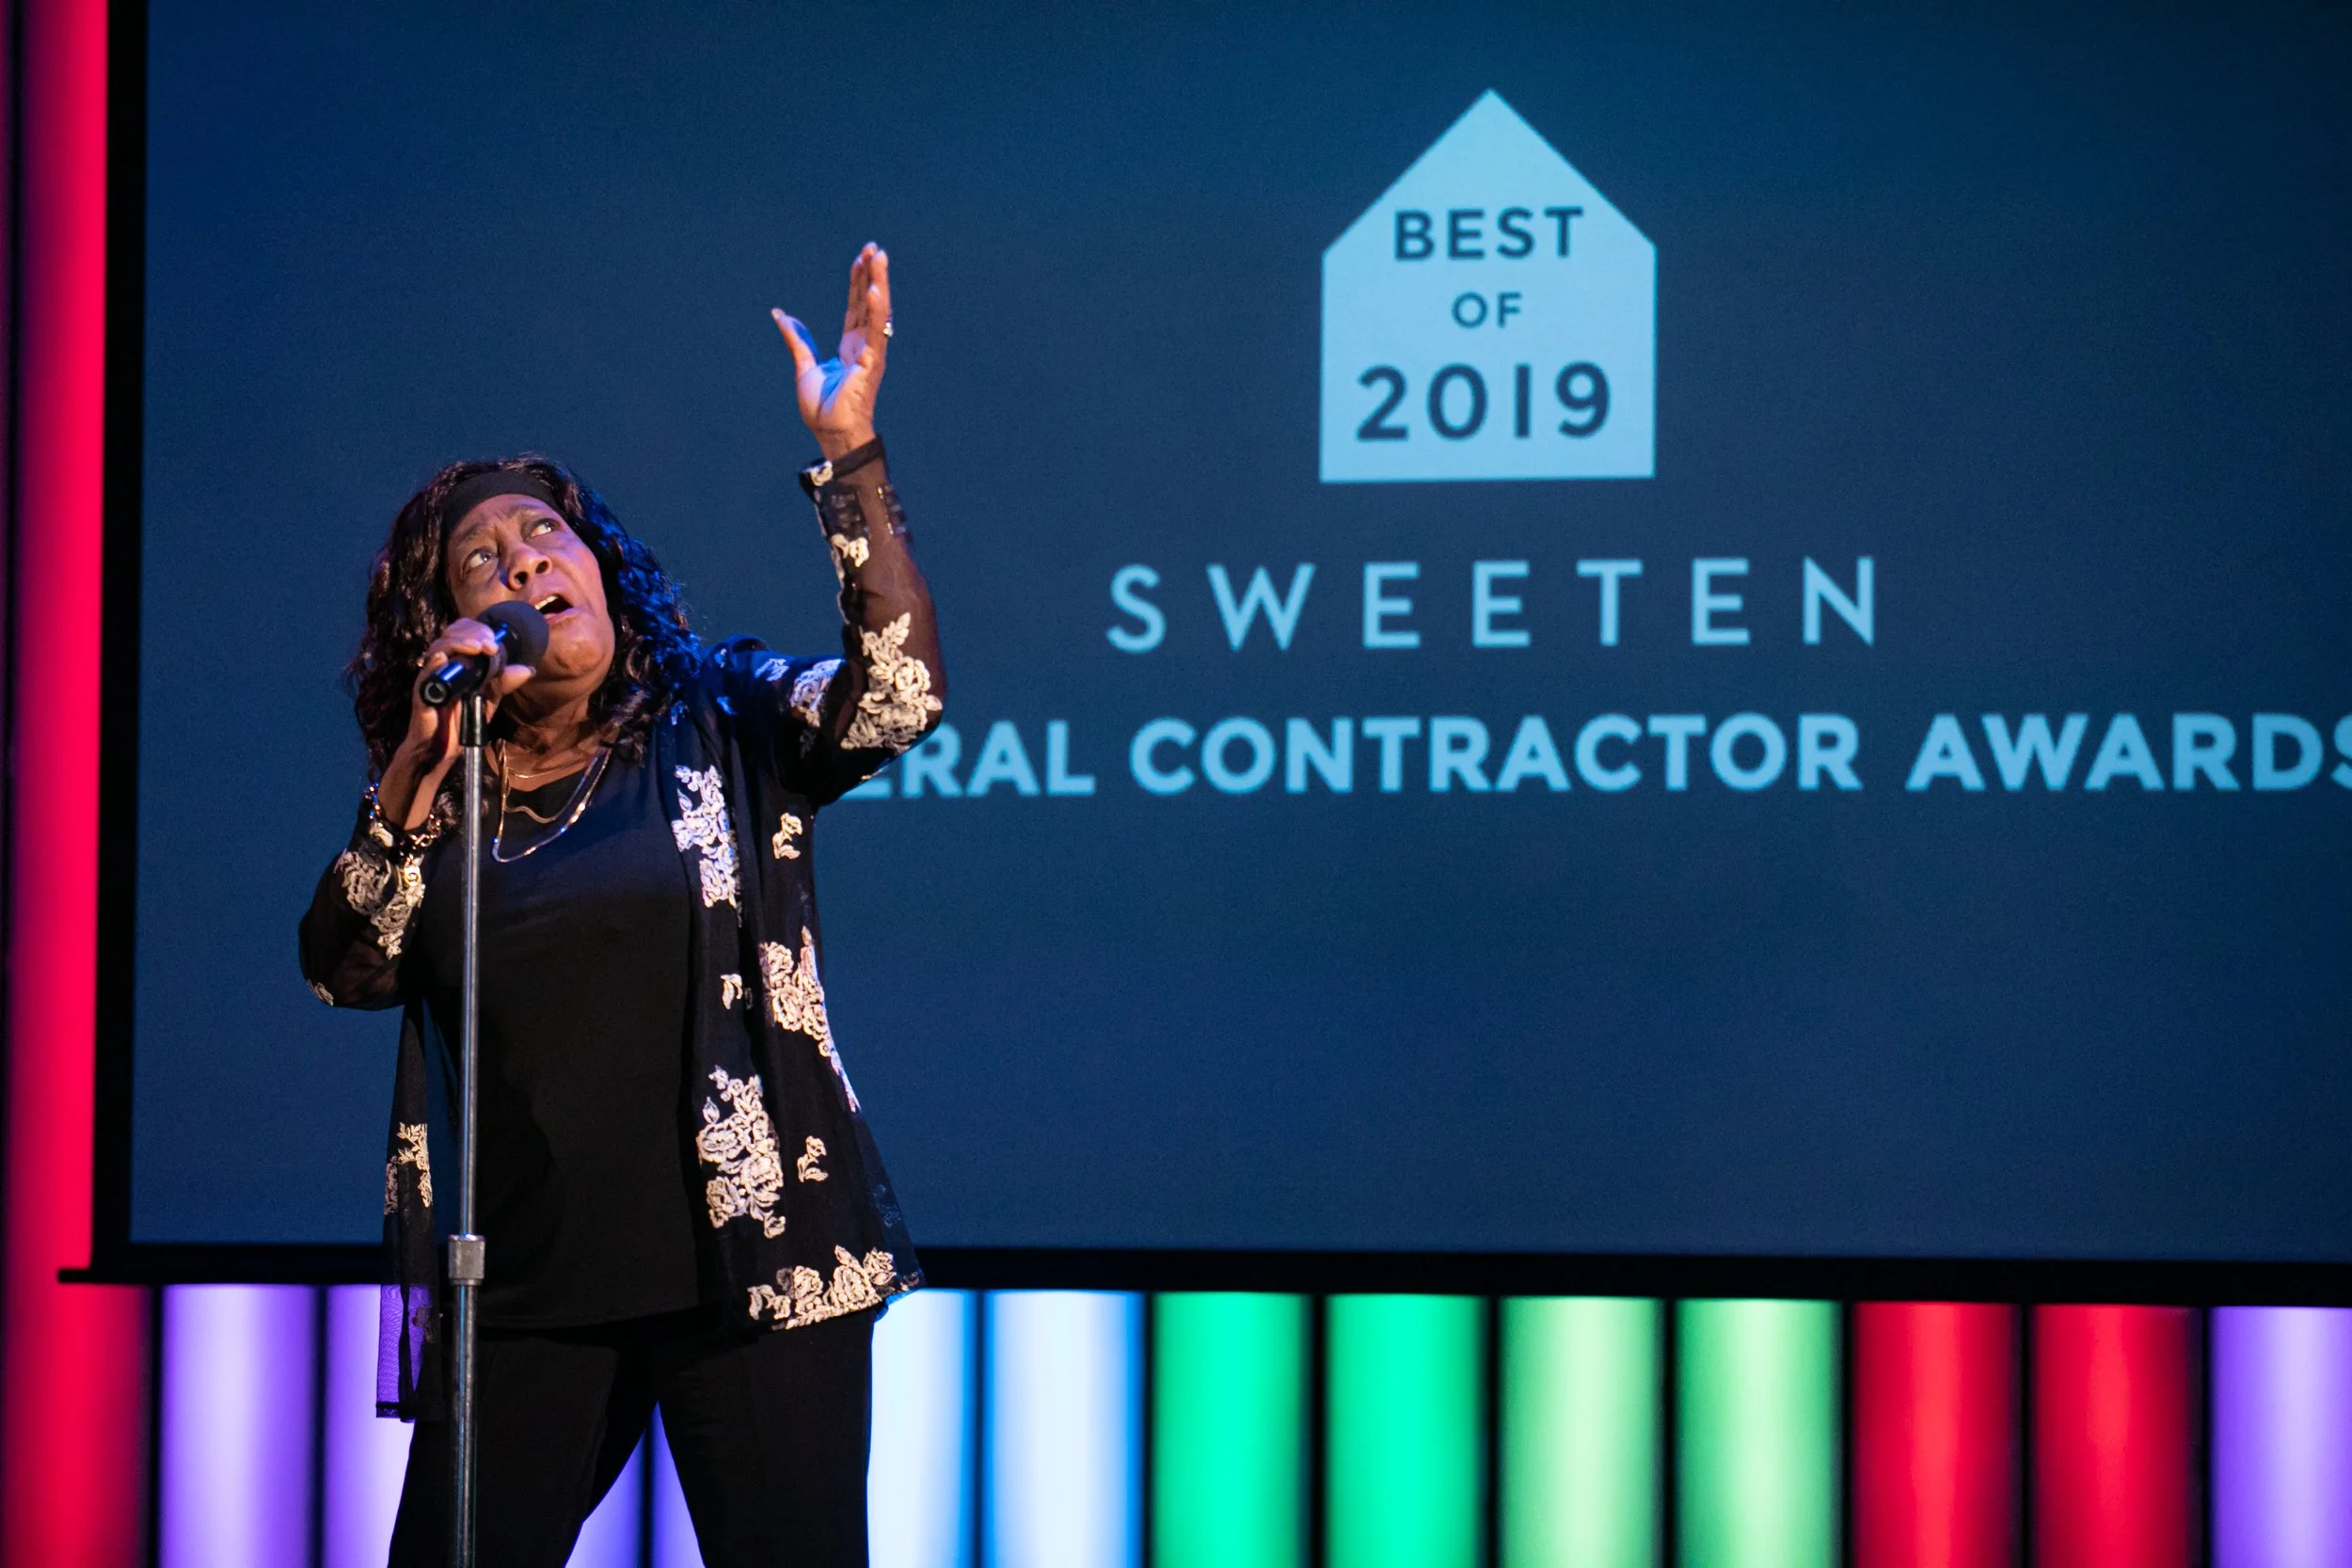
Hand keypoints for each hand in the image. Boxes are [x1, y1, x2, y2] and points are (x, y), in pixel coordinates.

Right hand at [376, 620, 535, 829]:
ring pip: (438, 649)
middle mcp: (442, 666)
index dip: (478, 631)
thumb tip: (527, 669)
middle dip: (472, 634)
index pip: (463, 633)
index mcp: (457, 663)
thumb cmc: (460, 722)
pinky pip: (424, 676)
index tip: (495, 641)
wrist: (441, 751)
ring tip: (477, 648)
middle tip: (490, 645)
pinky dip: (433, 664)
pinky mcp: (423, 695)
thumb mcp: (487, 700)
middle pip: (451, 635)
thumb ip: (502, 683)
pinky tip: (444, 658)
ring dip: (458, 644)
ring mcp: (431, 678)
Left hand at [774, 243, 889, 459]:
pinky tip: (875, 290)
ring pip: (877, 311)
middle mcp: (864, 346)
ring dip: (879, 283)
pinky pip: (876, 333)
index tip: (860, 258)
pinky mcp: (872, 364)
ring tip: (880, 258)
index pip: (855, 307)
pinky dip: (876, 311)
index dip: (857, 282)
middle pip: (869, 302)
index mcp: (850, 346)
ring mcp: (871, 353)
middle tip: (875, 247)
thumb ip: (797, 339)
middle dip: (872, 274)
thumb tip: (781, 315)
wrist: (830, 432)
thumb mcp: (804, 365)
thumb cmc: (822, 407)